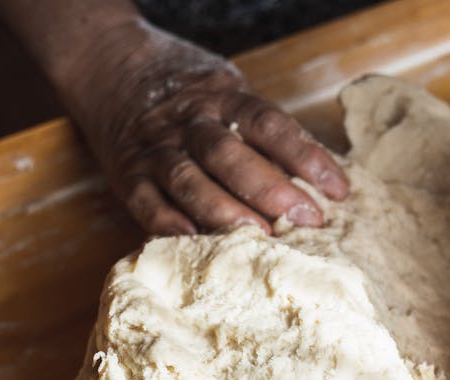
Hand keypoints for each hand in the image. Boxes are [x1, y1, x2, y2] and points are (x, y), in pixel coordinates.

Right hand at [57, 18, 348, 234]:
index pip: (270, 124)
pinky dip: (169, 225)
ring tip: (260, 238)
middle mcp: (188, 123)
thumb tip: (319, 184)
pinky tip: (196, 243)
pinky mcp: (129, 176)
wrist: (111, 66)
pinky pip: (147, 204)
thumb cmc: (191, 94)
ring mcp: (155, 150)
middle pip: (229, 155)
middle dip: (270, 189)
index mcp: (222, 98)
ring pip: (190, 182)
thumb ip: (263, 134)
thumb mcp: (229, 94)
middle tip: (307, 219)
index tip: (338, 190)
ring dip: (225, 212)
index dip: (306, 157)